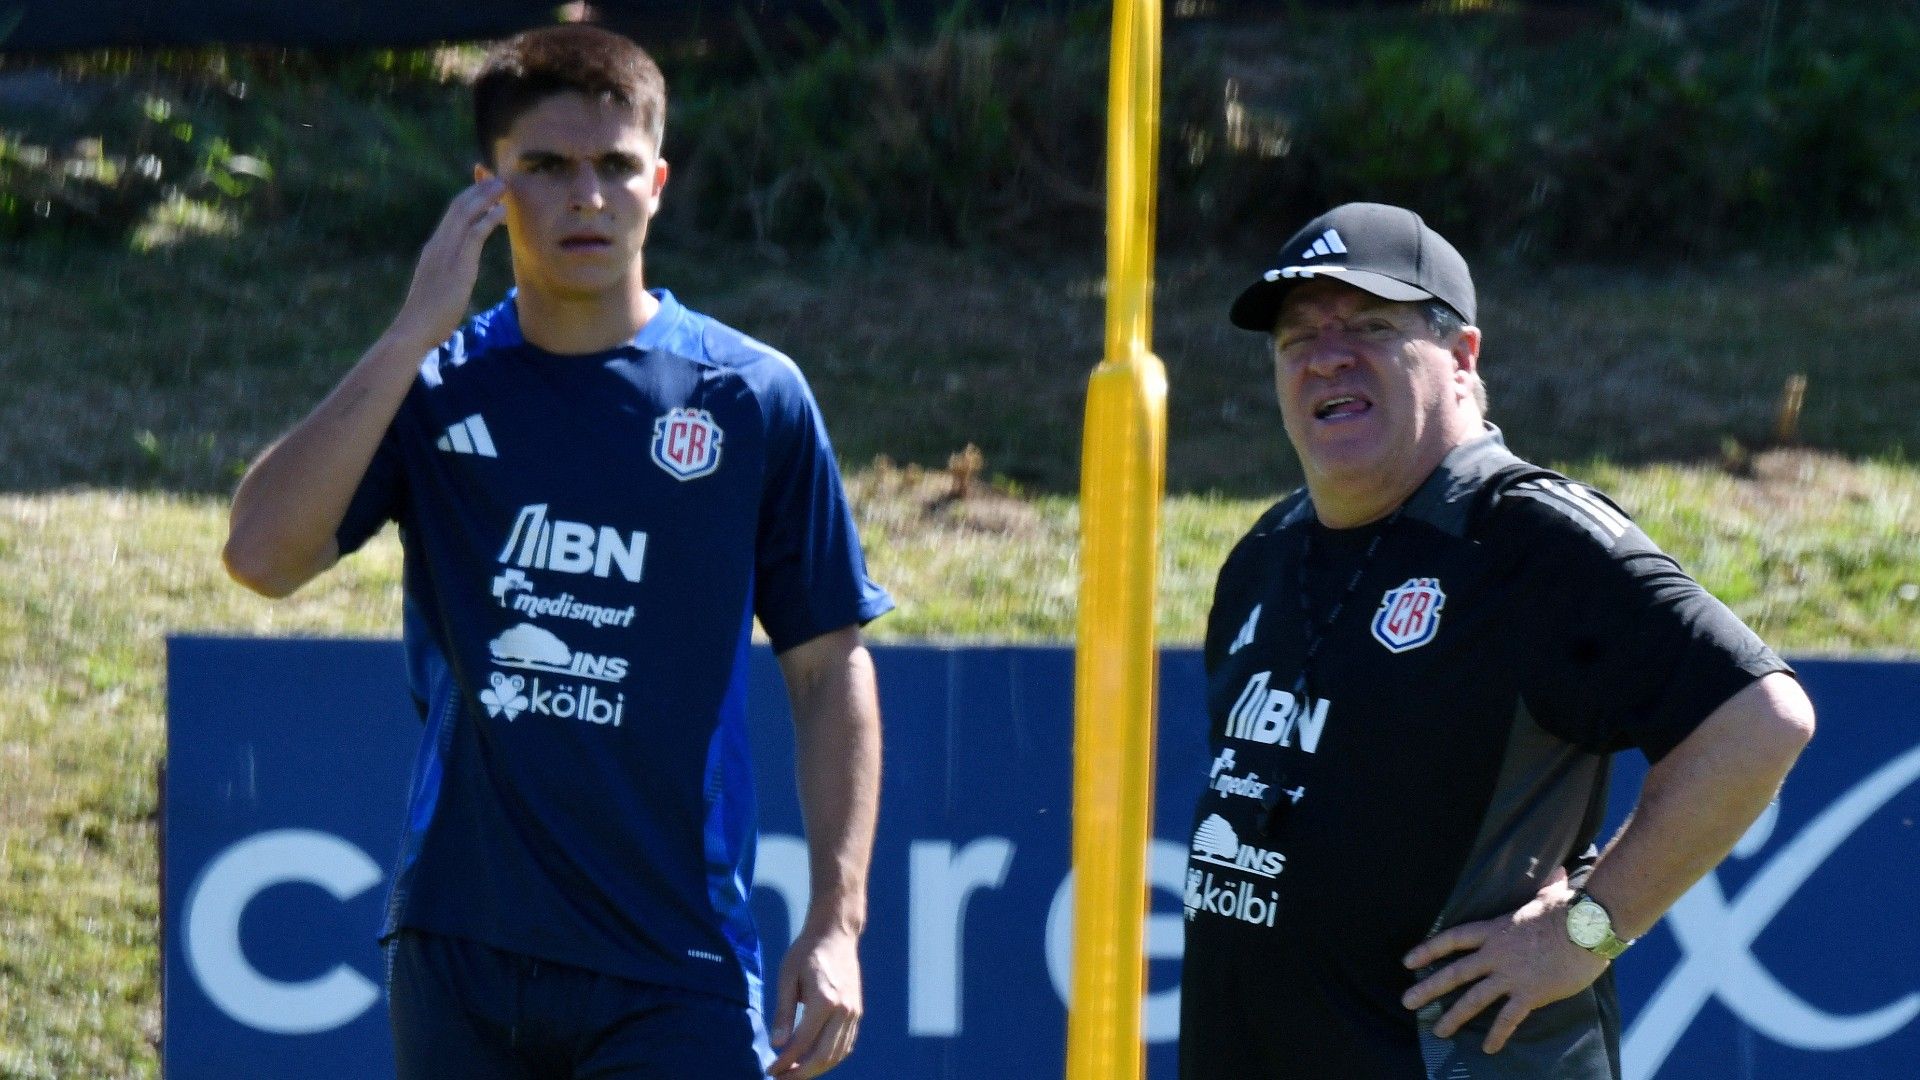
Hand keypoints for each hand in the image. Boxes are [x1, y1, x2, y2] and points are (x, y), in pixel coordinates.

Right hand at [389, 178, 506, 350]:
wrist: (413, 329)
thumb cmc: (426, 316)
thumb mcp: (437, 287)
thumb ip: (447, 275)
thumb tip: (455, 276)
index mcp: (433, 249)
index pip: (451, 214)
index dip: (467, 197)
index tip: (481, 185)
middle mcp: (437, 245)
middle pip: (457, 207)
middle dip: (478, 189)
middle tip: (496, 176)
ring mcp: (445, 253)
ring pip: (465, 215)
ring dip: (485, 197)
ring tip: (503, 186)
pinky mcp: (457, 266)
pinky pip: (474, 235)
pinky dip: (489, 219)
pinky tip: (502, 211)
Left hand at [767, 924, 862, 1077]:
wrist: (836, 935)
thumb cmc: (806, 952)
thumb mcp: (787, 977)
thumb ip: (783, 1012)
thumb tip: (777, 1044)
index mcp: (825, 1000)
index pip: (803, 1042)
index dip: (785, 1061)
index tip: (770, 1069)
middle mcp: (844, 1010)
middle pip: (823, 1055)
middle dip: (801, 1073)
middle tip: (781, 1078)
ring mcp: (854, 1013)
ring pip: (837, 1054)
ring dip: (816, 1069)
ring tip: (794, 1073)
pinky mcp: (858, 1013)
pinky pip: (846, 1045)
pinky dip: (831, 1059)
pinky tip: (813, 1061)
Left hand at [1400, 868, 1609, 1053]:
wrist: (1589, 927)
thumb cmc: (1571, 909)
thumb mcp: (1549, 896)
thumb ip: (1545, 889)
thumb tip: (1558, 875)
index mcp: (1495, 929)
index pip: (1452, 939)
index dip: (1428, 950)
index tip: (1408, 962)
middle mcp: (1496, 954)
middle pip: (1454, 973)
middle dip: (1428, 989)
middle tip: (1407, 1002)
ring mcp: (1511, 975)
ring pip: (1474, 999)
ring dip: (1454, 1017)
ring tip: (1438, 1032)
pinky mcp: (1531, 993)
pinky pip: (1509, 1018)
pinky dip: (1497, 1034)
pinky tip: (1488, 1048)